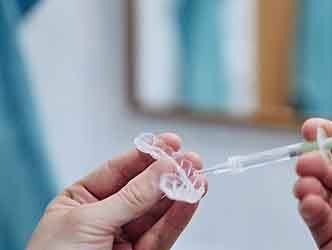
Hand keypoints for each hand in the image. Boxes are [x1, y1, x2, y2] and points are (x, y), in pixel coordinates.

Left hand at [27, 133, 206, 249]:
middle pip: (143, 188)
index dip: (146, 155)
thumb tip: (163, 169)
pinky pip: (164, 233)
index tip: (170, 143)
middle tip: (191, 161)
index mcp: (82, 200)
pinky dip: (179, 216)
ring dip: (180, 194)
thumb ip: (130, 197)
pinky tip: (191, 200)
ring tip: (198, 179)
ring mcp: (124, 237)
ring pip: (158, 211)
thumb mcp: (88, 221)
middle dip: (168, 174)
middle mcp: (105, 216)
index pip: (118, 170)